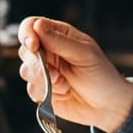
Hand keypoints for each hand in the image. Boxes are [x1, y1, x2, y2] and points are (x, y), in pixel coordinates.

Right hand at [17, 16, 132, 132]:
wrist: (108, 107)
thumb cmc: (102, 76)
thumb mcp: (85, 55)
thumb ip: (60, 42)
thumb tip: (37, 27)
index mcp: (59, 36)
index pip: (32, 25)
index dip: (27, 34)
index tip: (33, 46)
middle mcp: (48, 51)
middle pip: (25, 50)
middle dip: (38, 64)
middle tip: (57, 74)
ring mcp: (44, 71)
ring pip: (25, 71)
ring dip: (45, 81)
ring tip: (65, 85)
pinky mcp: (42, 90)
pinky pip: (31, 89)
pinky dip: (46, 94)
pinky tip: (64, 94)